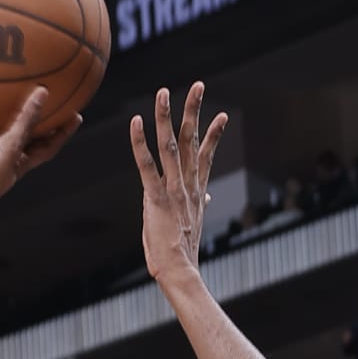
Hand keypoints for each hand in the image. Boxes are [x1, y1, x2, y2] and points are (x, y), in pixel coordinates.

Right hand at [0, 87, 79, 220]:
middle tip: (39, 100)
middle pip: (21, 141)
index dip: (62, 133)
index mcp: (19, 164)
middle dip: (31, 124)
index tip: (76, 116)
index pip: (48, 147)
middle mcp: (1, 163)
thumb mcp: (10, 146)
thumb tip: (44, 91)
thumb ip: (25, 120)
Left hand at [130, 82, 228, 294]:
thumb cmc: (183, 255)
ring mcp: (172, 190)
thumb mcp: (194, 224)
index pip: (206, 156)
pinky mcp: (155, 198)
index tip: (222, 115)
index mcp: (196, 192)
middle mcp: (187, 185)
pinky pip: (145, 165)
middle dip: (195, 111)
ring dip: (167, 116)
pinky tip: (135, 121)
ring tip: (163, 91)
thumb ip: (200, 204)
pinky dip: (140, 142)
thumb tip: (208, 194)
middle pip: (192, 141)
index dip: (214, 135)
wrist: (180, 273)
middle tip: (198, 85)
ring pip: (170, 145)